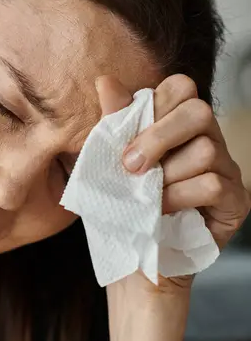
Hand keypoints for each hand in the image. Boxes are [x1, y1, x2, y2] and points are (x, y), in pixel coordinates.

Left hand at [97, 74, 250, 293]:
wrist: (131, 260)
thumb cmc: (120, 209)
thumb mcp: (107, 163)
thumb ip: (113, 123)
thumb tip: (106, 80)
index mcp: (176, 128)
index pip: (180, 88)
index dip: (153, 107)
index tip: (124, 142)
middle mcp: (206, 142)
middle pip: (199, 111)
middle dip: (158, 137)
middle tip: (131, 167)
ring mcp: (226, 170)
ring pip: (205, 150)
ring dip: (165, 177)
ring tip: (147, 199)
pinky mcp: (236, 201)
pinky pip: (213, 184)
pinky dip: (179, 198)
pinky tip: (162, 212)